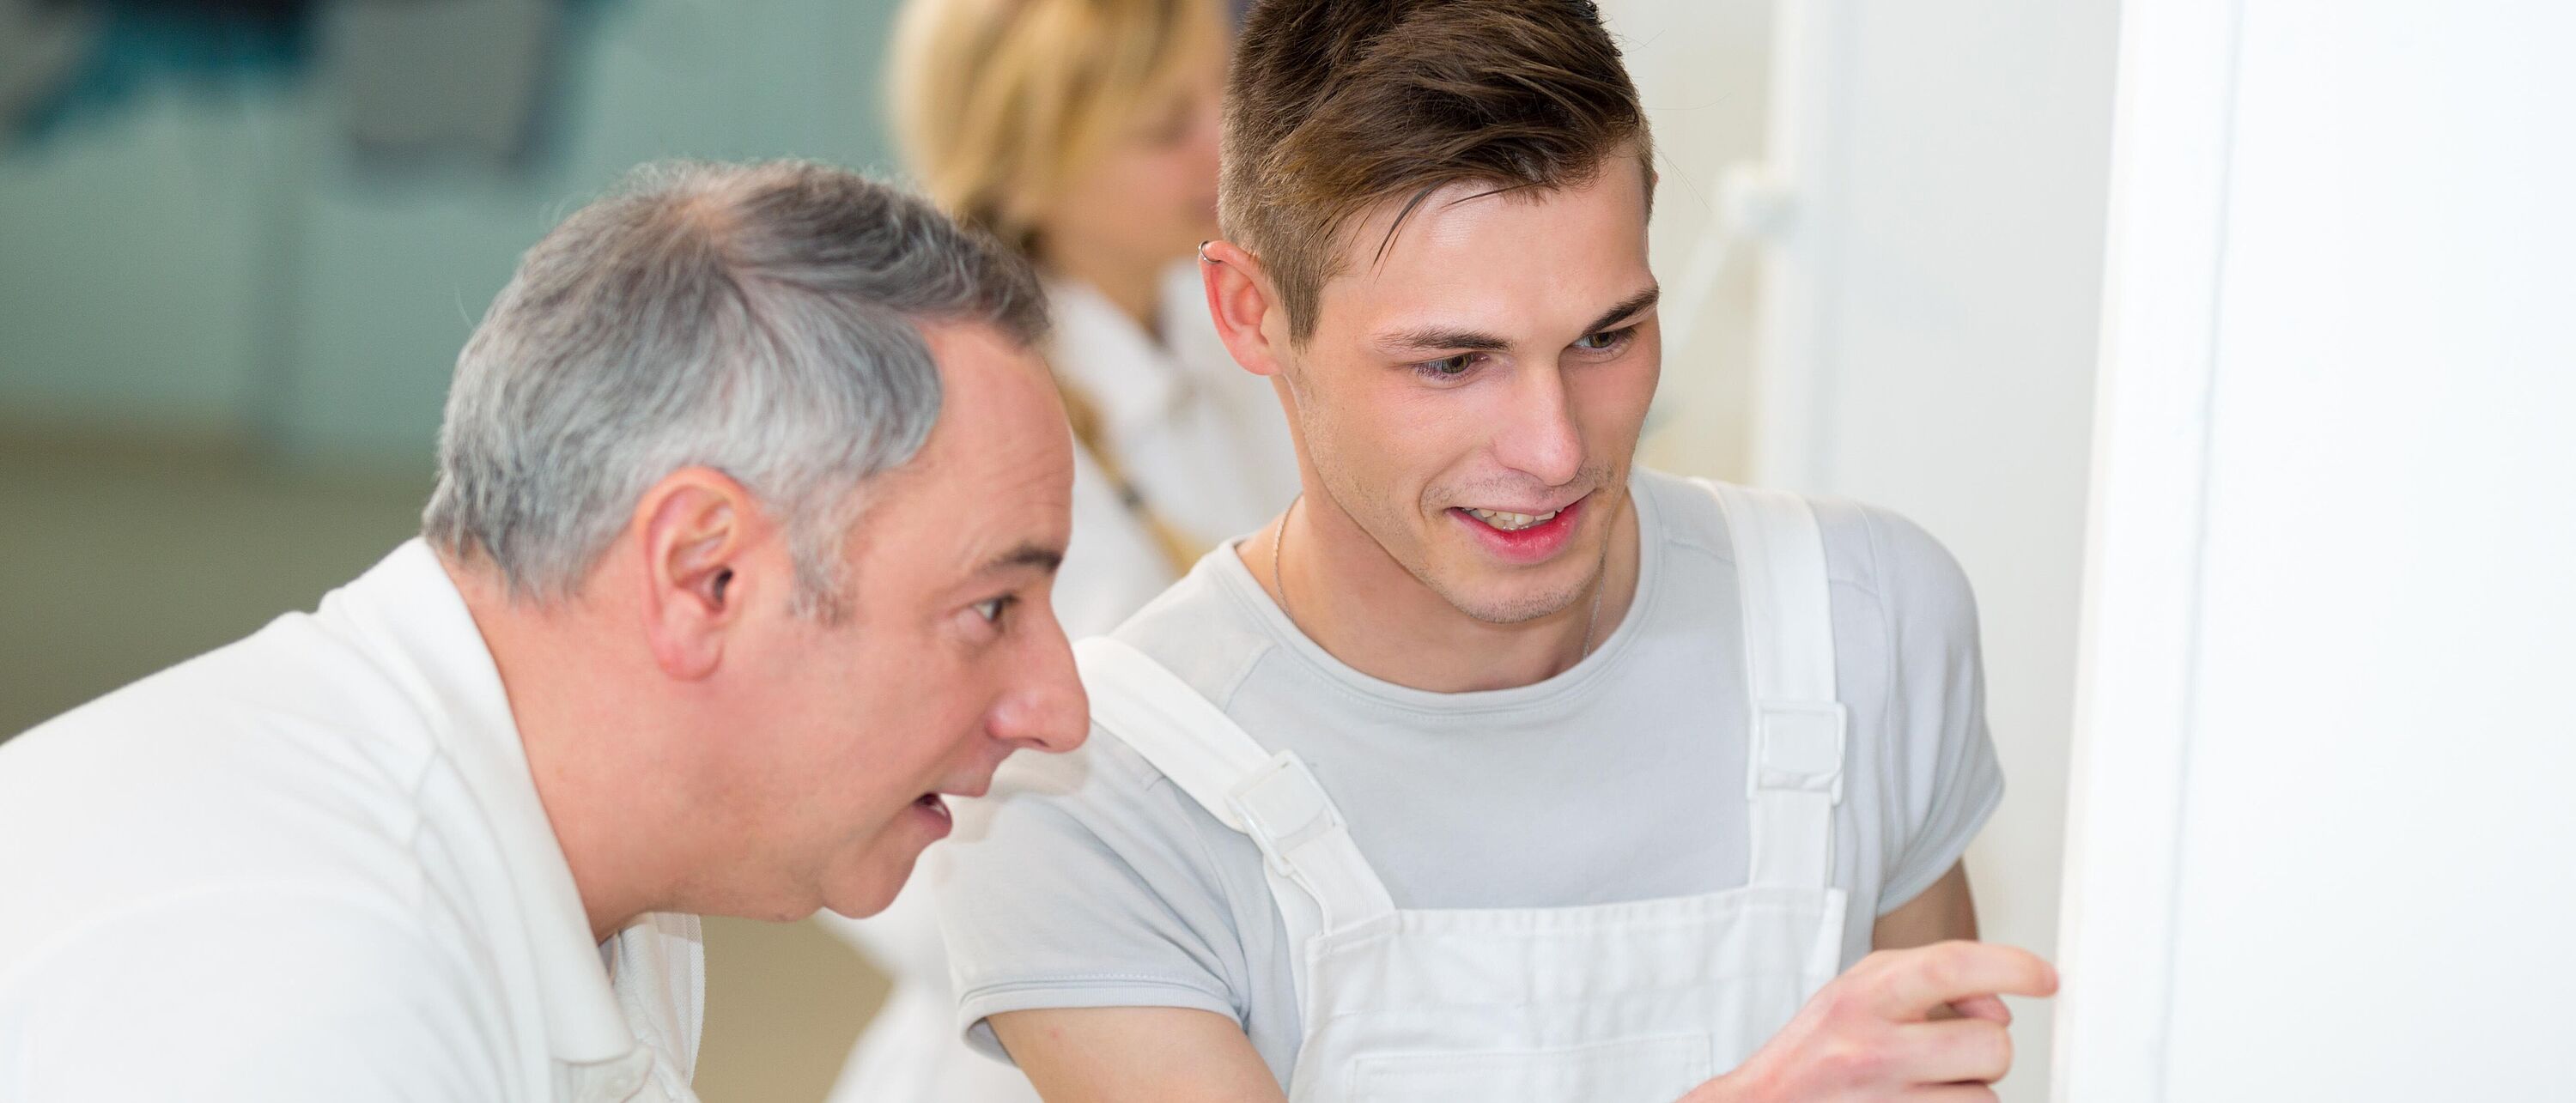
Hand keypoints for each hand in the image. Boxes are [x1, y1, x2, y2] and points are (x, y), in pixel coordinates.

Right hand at [1682, 940, 2057, 1101]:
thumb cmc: (1815, 1052)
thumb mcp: (1856, 991)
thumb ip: (1928, 981)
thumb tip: (2000, 1008)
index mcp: (1861, 999)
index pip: (1953, 967)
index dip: (2012, 966)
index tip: (2046, 978)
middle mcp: (1872, 1053)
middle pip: (1991, 1045)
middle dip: (1987, 1048)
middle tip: (1954, 1052)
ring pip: (1987, 1098)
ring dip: (1968, 1092)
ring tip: (1921, 1086)